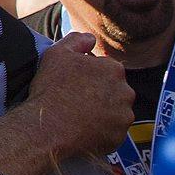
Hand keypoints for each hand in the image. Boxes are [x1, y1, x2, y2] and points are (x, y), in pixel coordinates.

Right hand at [23, 33, 134, 161]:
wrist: (49, 126)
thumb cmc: (52, 88)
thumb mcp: (57, 53)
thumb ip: (77, 40)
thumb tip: (91, 38)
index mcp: (113, 69)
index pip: (106, 69)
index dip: (90, 74)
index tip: (76, 82)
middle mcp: (125, 91)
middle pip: (114, 90)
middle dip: (100, 93)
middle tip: (77, 98)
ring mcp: (124, 116)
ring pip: (115, 111)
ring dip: (103, 112)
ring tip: (80, 115)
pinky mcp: (119, 136)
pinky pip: (112, 131)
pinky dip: (102, 130)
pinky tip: (84, 128)